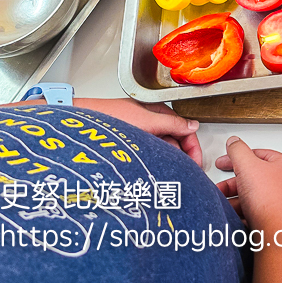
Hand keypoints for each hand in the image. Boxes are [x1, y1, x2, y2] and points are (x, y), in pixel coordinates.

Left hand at [75, 98, 201, 166]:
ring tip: (170, 175)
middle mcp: (150, 122)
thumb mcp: (145, 120)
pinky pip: (147, 153)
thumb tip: (193, 126)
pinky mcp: (128, 143)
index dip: (193, 147)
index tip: (197, 163)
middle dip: (182, 156)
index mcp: (158, 112)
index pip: (185, 129)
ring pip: (161, 148)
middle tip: (187, 174)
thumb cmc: (107, 117)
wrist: (79, 124)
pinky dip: (154, 162)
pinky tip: (153, 171)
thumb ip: (171, 123)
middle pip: (175, 140)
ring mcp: (139, 133)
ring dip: (168, 160)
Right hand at [214, 136, 281, 231]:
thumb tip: (234, 142)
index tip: (222, 161)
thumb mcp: (248, 166)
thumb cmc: (269, 199)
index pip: (256, 154)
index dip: (236, 156)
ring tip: (222, 204)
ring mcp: (278, 200)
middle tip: (218, 187)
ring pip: (249, 195)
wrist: (275, 232)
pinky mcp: (272, 217)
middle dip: (231, 183)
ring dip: (232, 199)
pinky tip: (231, 215)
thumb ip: (238, 151)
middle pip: (251, 177)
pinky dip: (239, 212)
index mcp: (281, 164)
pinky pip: (251, 211)